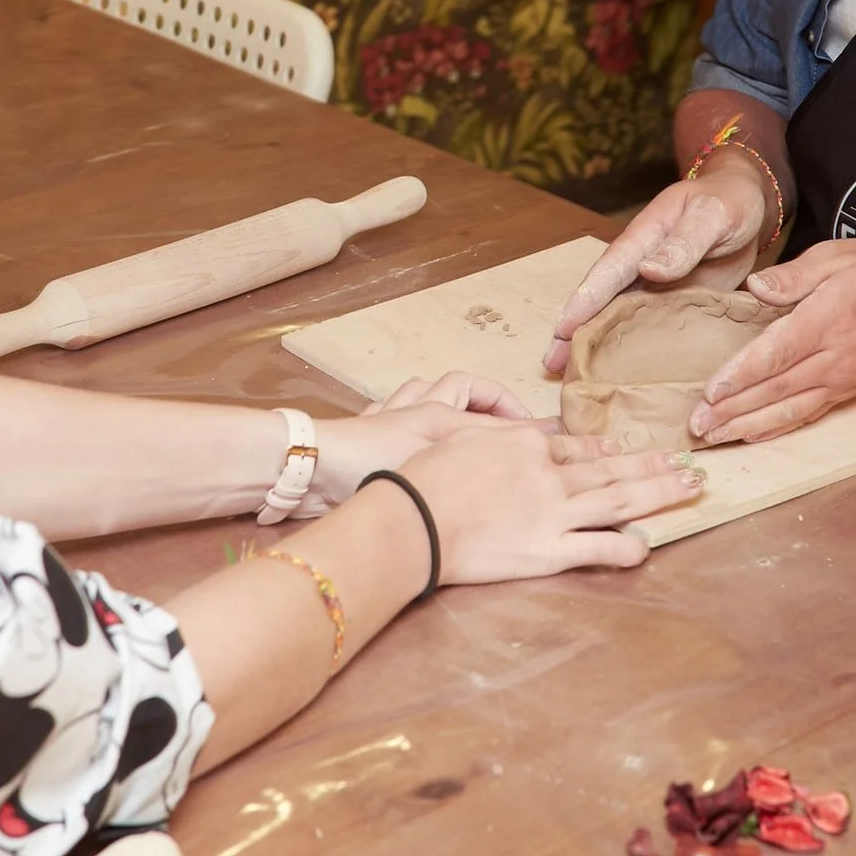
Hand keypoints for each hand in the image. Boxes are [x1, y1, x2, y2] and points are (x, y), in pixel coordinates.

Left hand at [313, 371, 528, 509]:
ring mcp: (387, 419)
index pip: (488, 401)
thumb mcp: (437, 448)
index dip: (519, 416)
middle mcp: (414, 408)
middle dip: (486, 399)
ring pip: (423, 394)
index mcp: (436, 411)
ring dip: (448, 402)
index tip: (547, 436)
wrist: (308, 468)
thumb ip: (486, 441)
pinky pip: (394, 413)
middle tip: (508, 427)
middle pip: (458, 387)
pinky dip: (413, 417)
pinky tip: (419, 438)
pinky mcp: (365, 436)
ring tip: (469, 424)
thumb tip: (537, 436)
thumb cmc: (370, 459)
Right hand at [398, 427, 705, 579]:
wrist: (413, 518)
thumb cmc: (423, 477)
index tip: (627, 446)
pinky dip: (627, 548)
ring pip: (620, 501)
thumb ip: (498, 436)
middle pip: (610, 469)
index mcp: (525, 446)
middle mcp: (549, 476)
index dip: (606, 447)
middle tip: (685, 460)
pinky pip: (599, 549)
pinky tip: (648, 546)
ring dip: (659, 492)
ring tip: (690, 485)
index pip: (574, 447)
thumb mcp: (460, 438)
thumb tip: (526, 437)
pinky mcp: (550, 551)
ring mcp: (554, 514)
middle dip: (651, 464)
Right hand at [543, 158, 769, 374]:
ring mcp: (655, 288)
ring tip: (576, 377)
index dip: (583, 302)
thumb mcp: (712, 215)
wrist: (748, 203)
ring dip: (599, 346)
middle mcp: (640, 267)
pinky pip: (650, 330)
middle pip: (601, 302)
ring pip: (620, 320)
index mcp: (643, 240)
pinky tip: (625, 375)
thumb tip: (648, 269)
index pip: (607, 273)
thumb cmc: (728, 201)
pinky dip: (634, 351)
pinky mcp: (673, 304)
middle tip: (551, 364)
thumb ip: (684, 242)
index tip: (561, 329)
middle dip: (574, 331)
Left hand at [693, 240, 855, 443]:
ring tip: (712, 437)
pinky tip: (750, 437)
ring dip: (747, 426)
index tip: (711, 390)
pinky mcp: (845, 391)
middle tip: (696, 425)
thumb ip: (796, 273)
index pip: (777, 353)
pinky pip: (807, 414)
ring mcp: (840, 380)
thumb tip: (757, 287)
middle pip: (775, 388)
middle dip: (732, 409)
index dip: (742, 374)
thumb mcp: (842, 255)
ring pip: (787, 409)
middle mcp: (833, 358)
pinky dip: (777, 429)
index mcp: (828, 319)